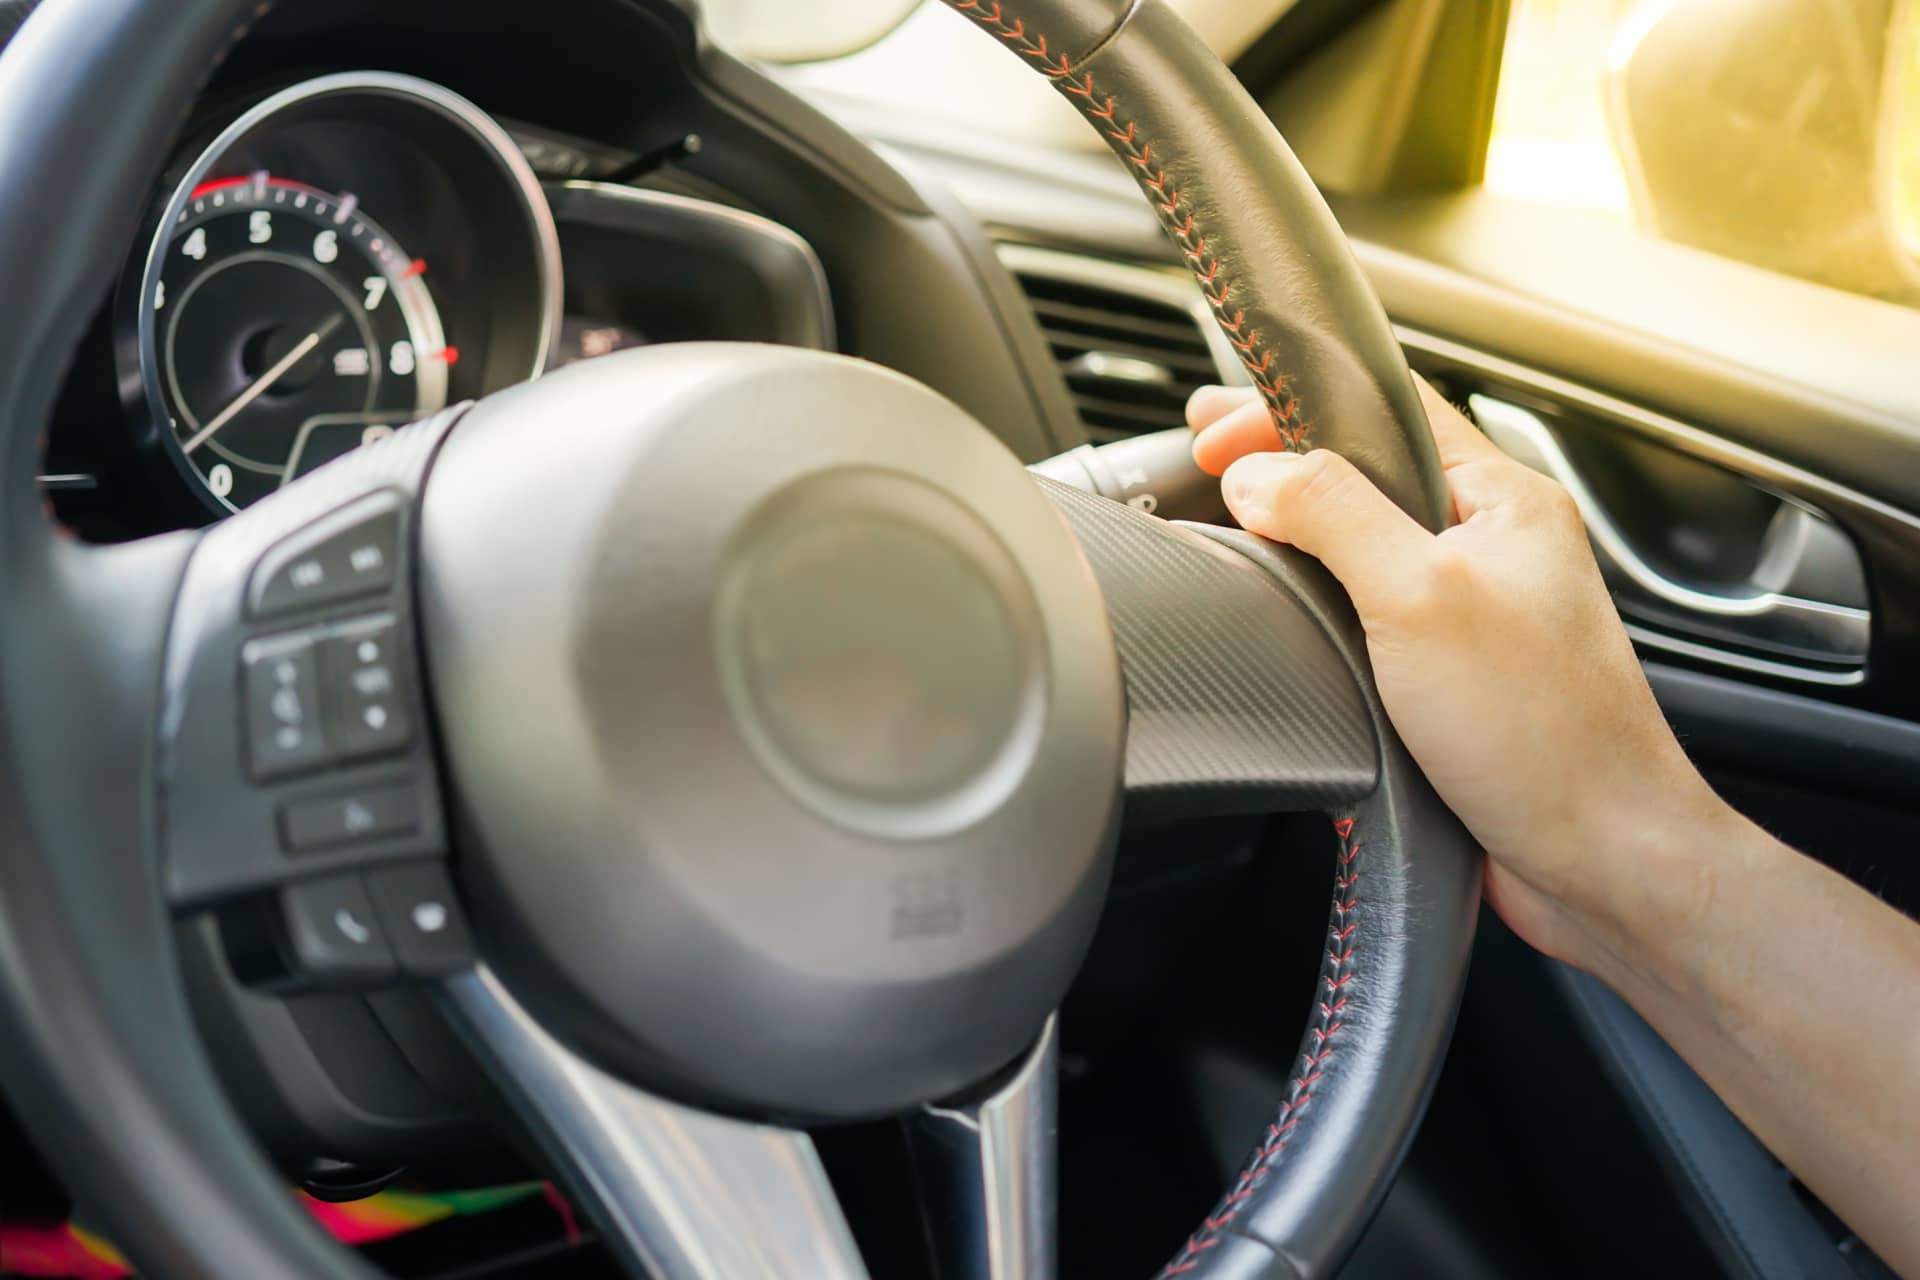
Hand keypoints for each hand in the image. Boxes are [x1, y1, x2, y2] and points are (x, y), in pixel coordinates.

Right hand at [1187, 383, 1733, 967]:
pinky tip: (1286, 620)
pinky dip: (1321, 606)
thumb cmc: (1545, 736)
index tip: (1217, 428)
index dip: (1292, 404)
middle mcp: (1494, 549)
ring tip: (1236, 531)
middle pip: (1370, 473)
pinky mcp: (1455, 679)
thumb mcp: (1420, 599)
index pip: (1385, 410)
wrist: (1603, 862)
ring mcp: (1476, 614)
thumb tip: (1258, 472)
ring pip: (1367, 547)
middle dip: (1283, 463)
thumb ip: (1334, 515)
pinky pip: (1373, 617)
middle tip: (1209, 466)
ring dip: (1300, 536)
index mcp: (1506, 502)